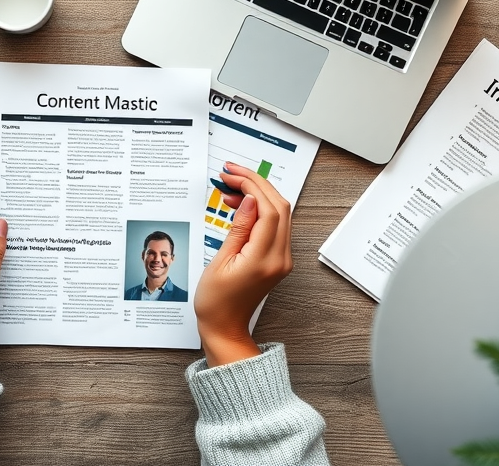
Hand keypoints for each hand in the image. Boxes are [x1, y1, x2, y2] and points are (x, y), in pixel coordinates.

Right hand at [195, 162, 293, 366]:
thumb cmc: (216, 302)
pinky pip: (274, 225)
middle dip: (256, 184)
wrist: (225, 326)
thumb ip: (238, 229)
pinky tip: (239, 206)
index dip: (252, 186)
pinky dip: (259, 210)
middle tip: (230, 173)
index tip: (232, 175)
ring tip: (229, 189)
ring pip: (279, 213)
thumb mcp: (220, 261)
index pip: (268, 210)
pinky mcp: (277, 258)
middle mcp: (279, 258)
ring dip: (257, 195)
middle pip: (279, 207)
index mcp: (264, 259)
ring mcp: (281, 258)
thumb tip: (248, 200)